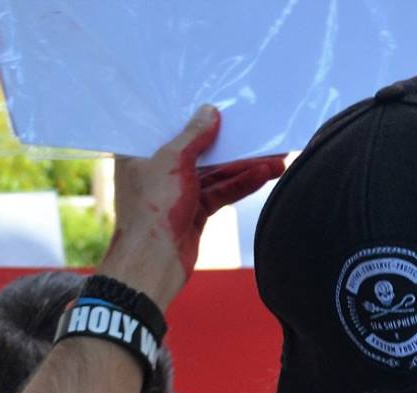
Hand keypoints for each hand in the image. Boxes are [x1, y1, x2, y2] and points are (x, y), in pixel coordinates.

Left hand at [102, 107, 285, 308]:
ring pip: (215, 173)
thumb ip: (193, 136)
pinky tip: (264, 176)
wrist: (154, 261)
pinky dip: (241, 185)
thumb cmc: (152, 208)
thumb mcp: (172, 161)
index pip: (172, 128)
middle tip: (258, 135)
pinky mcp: (195, 211)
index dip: (197, 118)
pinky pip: (221, 192)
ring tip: (276, 159)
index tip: (223, 107)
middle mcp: (158, 169)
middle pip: (199, 151)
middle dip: (231, 146)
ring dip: (244, 167)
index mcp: (140, 152)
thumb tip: (209, 112)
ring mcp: (178, 192)